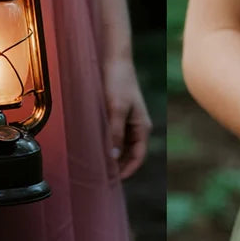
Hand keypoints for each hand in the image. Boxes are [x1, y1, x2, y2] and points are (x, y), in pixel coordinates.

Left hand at [103, 56, 151, 178]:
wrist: (115, 60)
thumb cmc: (118, 81)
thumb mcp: (116, 108)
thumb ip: (115, 132)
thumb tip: (113, 156)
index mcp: (142, 127)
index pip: (138, 157)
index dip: (127, 171)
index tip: (113, 181)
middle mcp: (138, 127)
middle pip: (130, 154)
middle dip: (119, 167)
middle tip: (102, 179)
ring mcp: (129, 121)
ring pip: (122, 146)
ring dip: (113, 157)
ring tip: (98, 168)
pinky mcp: (119, 115)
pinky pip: (115, 136)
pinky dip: (108, 145)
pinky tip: (96, 149)